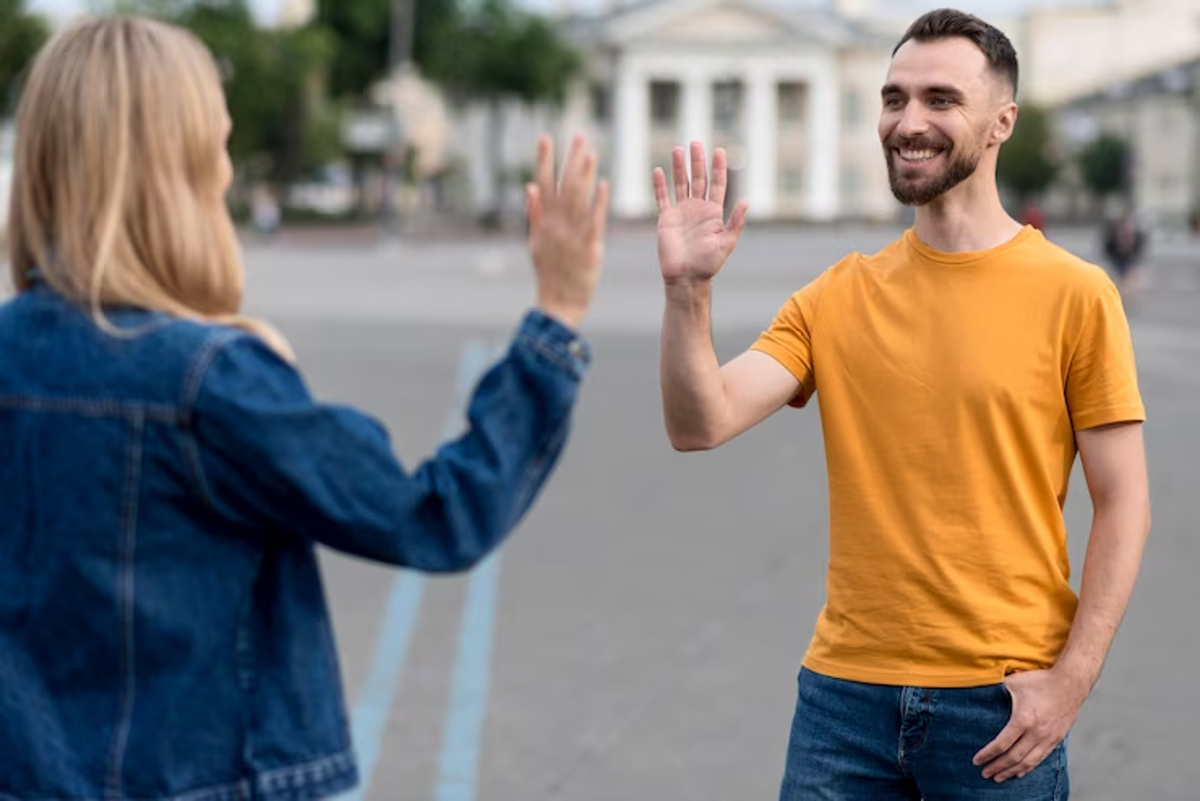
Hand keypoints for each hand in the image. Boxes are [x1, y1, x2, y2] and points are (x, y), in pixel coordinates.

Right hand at [526, 133, 609, 329]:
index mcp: (543, 223)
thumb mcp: (535, 243)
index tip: (546, 138)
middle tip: (579, 136)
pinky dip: (599, 202)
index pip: (543, 185)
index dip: (544, 161)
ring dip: (585, 175)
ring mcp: (573, 236)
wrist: (559, 303)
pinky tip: (603, 184)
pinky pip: (595, 221)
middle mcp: (556, 226)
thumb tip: (529, 186)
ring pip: (579, 200)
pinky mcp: (590, 248)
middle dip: (570, 160)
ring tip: (591, 152)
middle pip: (564, 186)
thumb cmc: (549, 274)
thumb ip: (533, 214)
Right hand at [653, 141, 747, 285]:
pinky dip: (659, 185)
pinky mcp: (666, 219)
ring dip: (679, 167)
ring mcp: (681, 213)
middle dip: (697, 161)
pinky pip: (662, 198)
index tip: (719, 151)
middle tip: (695, 142)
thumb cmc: (708, 264)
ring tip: (677, 149)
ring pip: (680, 184)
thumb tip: (746, 202)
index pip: (718, 185)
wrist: (685, 278)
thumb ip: (735, 222)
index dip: (719, 168)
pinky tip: (658, 171)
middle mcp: (697, 209)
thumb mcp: (726, 243)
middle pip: (698, 179)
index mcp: (713, 213)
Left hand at [973, 668, 1088, 782]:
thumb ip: (996, 690)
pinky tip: (1019, 772)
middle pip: (1013, 757)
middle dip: (997, 767)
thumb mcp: (1014, 682)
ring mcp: (1048, 738)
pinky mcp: (1057, 739)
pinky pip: (1040, 758)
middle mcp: (1037, 733)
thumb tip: (979, 692)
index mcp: (1023, 719)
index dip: (987, 754)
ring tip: (999, 777)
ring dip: (1011, 771)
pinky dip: (1028, 767)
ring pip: (1028, 762)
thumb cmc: (1041, 680)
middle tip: (985, 774)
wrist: (1071, 682)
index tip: (976, 760)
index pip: (1002, 744)